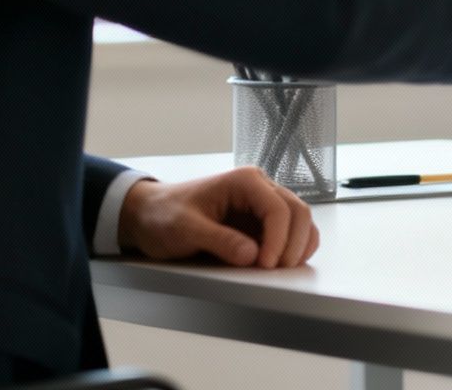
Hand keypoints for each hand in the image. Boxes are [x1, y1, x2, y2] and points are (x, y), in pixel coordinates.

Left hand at [117, 167, 319, 267]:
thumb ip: (219, 240)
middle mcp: (259, 188)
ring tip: (280, 268)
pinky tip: (280, 262)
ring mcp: (263, 205)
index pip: (278, 208)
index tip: (266, 265)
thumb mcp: (185, 229)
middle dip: (293, 244)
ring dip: (298, 246)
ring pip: (300, 221)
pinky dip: (294, 248)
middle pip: (298, 212)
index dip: (278, 239)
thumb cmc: (164, 214)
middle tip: (276, 270)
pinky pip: (291, 232)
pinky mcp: (262, 222)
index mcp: (244, 181)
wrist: (151, 214)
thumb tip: (252, 254)